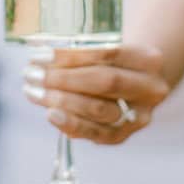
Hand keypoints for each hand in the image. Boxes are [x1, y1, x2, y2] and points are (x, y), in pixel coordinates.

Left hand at [22, 46, 167, 144]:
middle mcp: (151, 88)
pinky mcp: (125, 135)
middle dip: (64, 78)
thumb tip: (38, 49)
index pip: (107, 53)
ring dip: (62, 101)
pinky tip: (50, 113)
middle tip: (32, 73)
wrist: (141, 85)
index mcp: (148, 59)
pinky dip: (71, 124)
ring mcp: (140, 115)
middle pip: (105, 82)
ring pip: (100, 110)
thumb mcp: (108, 49)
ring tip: (33, 91)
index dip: (72, 55)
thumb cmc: (115, 62)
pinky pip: (97, 134)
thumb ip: (80, 51)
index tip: (40, 54)